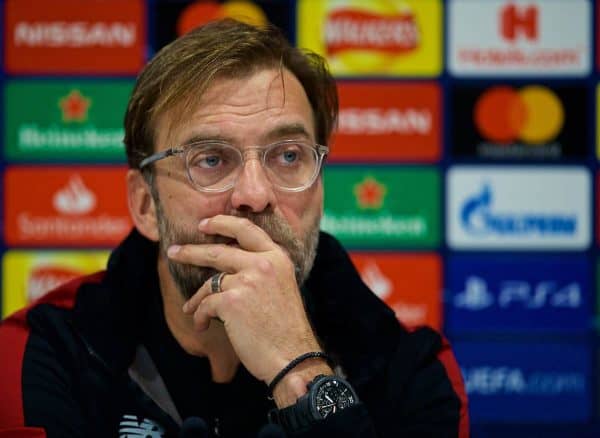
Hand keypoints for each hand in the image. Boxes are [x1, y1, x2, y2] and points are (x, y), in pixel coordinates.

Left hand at [167, 214, 323, 385]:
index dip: (222, 223)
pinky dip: (200, 316)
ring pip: (209, 281)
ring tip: (189, 307)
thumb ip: (261, 271)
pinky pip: (206, 304)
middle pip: (218, 250)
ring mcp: (247, 280)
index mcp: (278, 257)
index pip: (246, 229)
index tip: (204, 224)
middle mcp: (263, 263)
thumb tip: (227, 269)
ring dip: (196, 297)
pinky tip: (202, 326)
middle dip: (191, 251)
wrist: (292, 356)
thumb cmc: (286, 329)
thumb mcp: (281, 287)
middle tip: (173, 251)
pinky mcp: (232, 301)